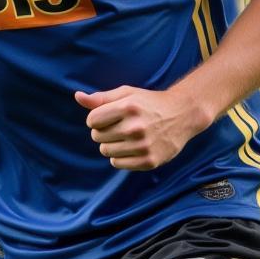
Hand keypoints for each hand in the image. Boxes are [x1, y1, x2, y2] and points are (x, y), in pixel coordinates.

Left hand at [75, 85, 203, 171]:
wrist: (182, 115)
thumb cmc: (149, 103)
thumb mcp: (127, 94)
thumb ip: (101, 98)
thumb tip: (77, 97)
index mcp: (129, 108)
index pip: (92, 120)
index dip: (96, 118)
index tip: (107, 116)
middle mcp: (136, 128)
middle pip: (97, 137)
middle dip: (103, 131)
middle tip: (119, 126)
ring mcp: (143, 146)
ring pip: (106, 151)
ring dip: (111, 144)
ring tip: (126, 136)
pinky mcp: (149, 161)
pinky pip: (117, 164)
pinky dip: (120, 157)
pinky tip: (131, 147)